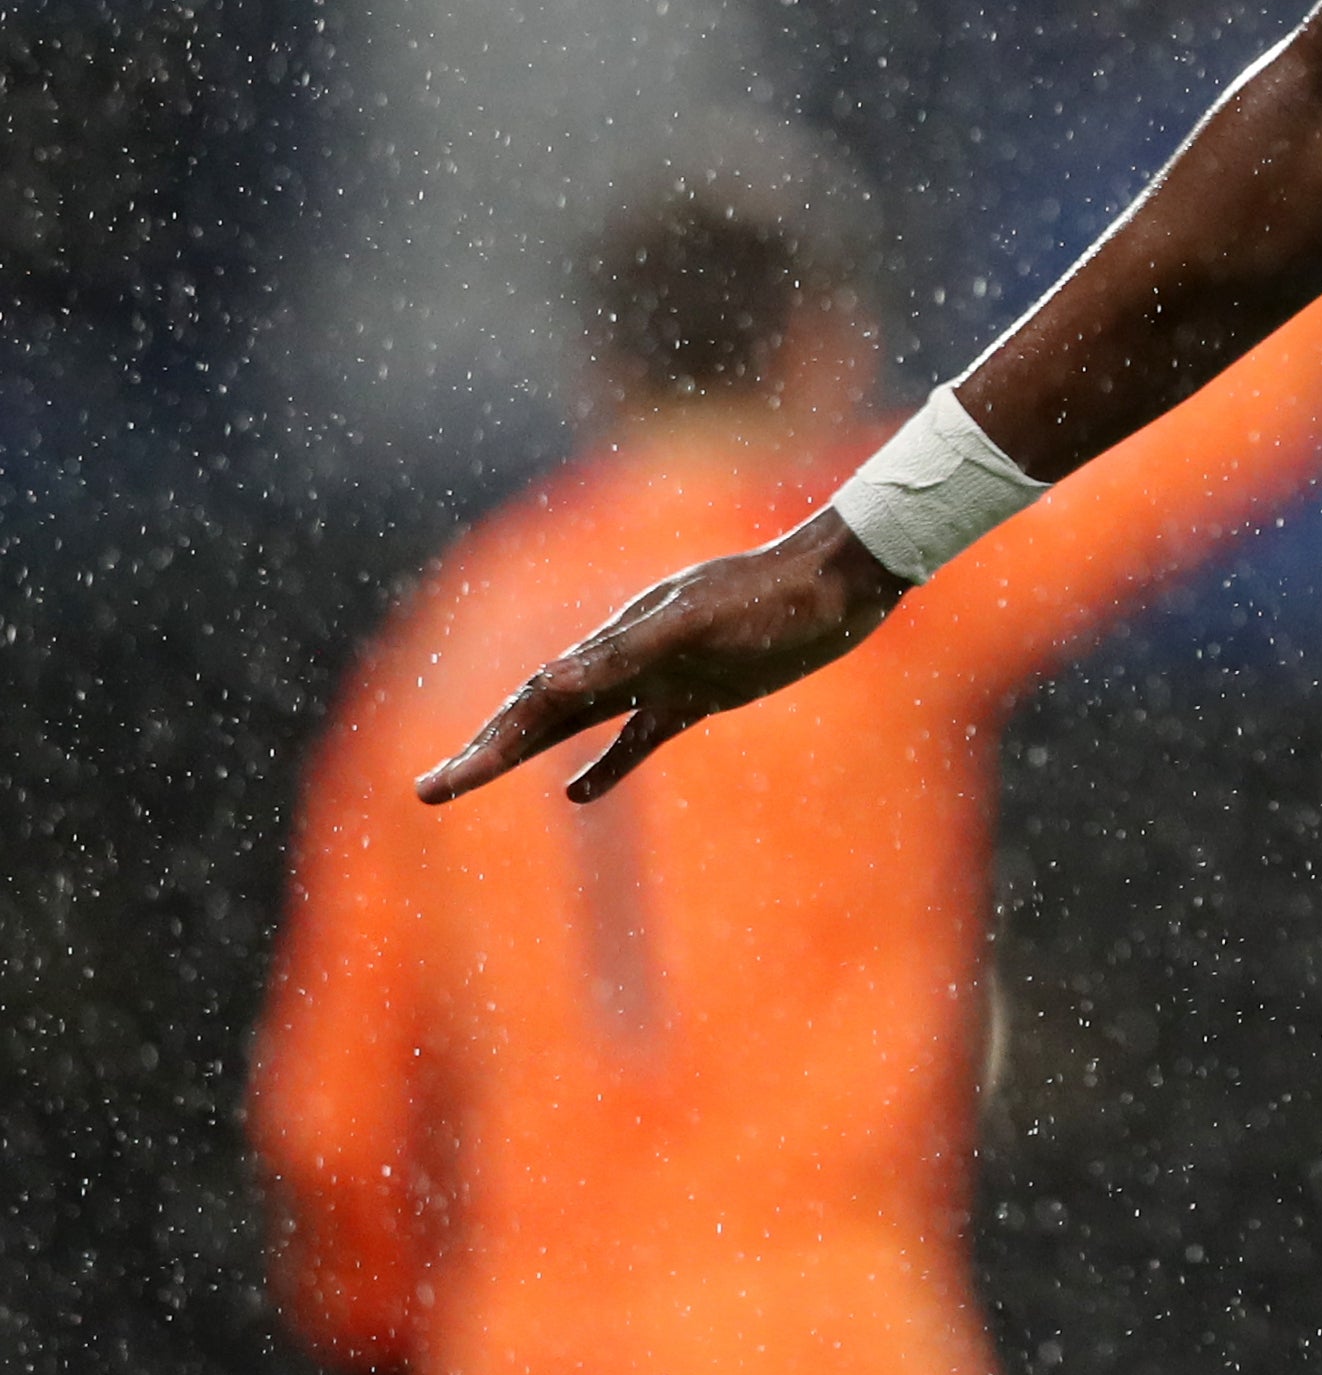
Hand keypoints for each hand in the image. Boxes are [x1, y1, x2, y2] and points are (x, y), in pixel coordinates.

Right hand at [415, 511, 908, 805]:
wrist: (841, 580)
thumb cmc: (772, 600)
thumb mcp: (696, 627)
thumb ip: (624, 654)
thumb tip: (548, 680)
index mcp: (616, 641)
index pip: (535, 702)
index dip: (485, 746)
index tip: (440, 786)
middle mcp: (627, 657)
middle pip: (540, 713)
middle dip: (483, 752)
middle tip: (426, 791)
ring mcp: (662, 675)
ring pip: (576, 723)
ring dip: (524, 753)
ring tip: (472, 778)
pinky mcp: (701, 692)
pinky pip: (637, 736)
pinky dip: (604, 765)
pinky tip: (576, 794)